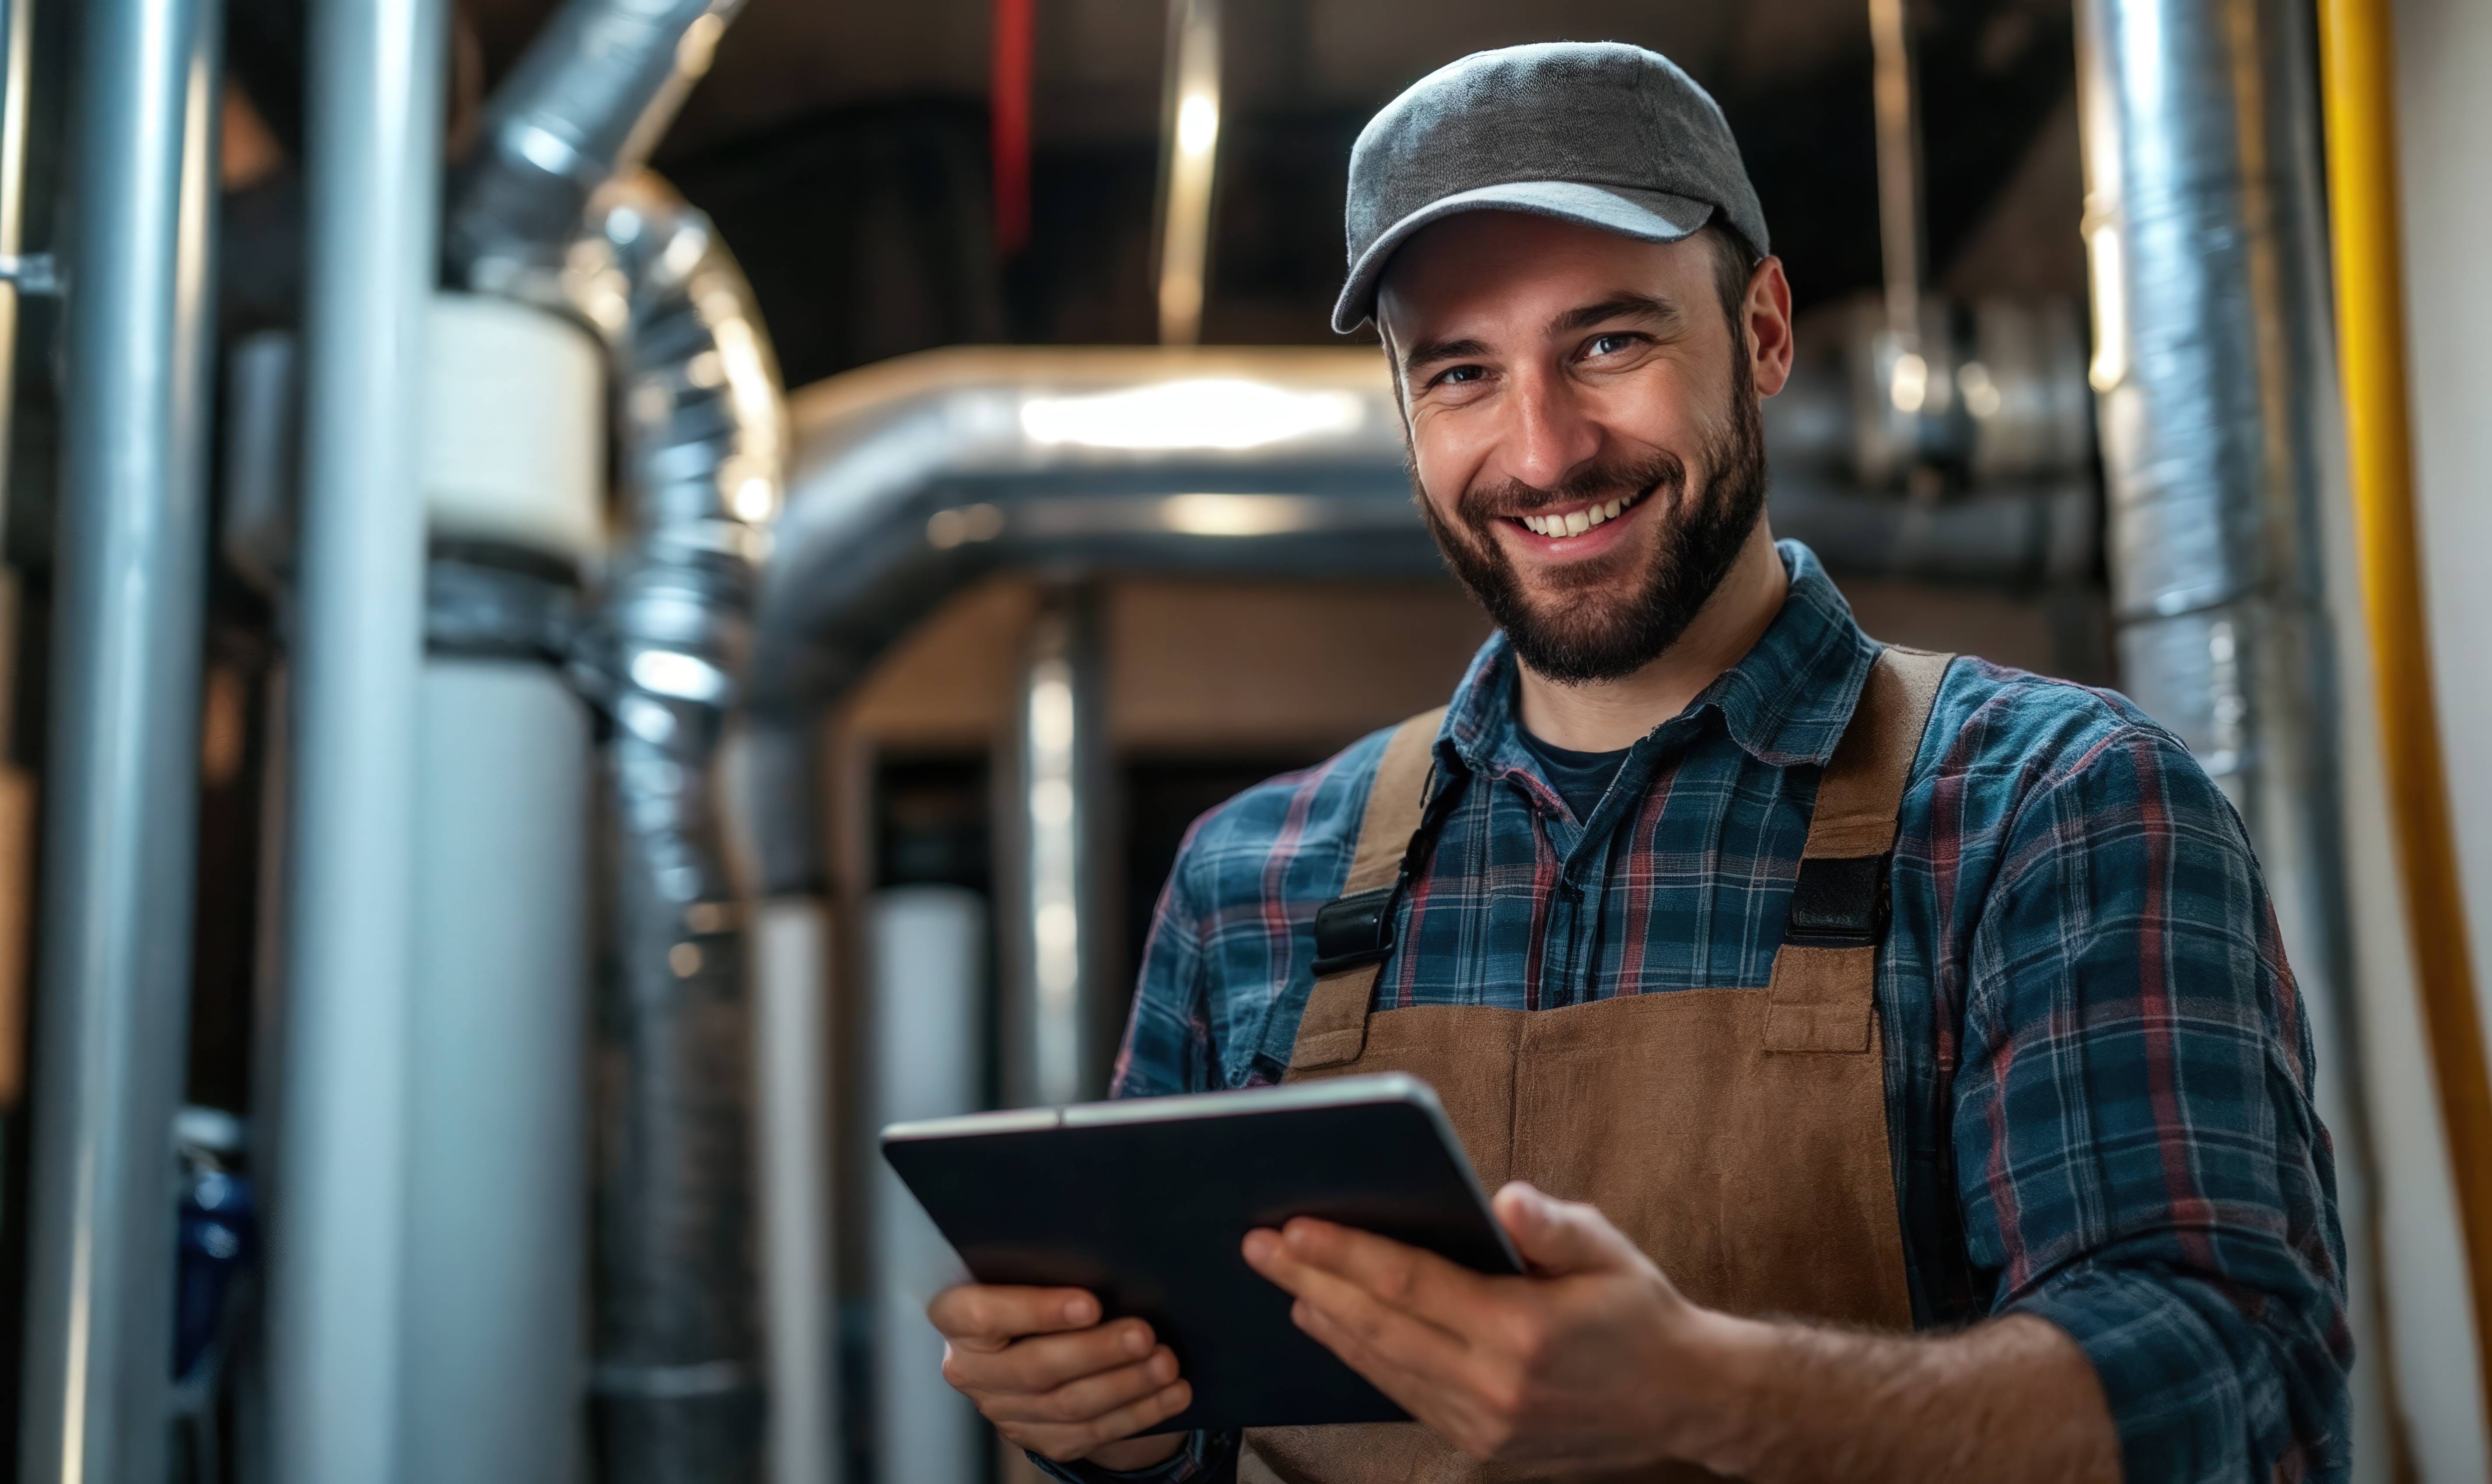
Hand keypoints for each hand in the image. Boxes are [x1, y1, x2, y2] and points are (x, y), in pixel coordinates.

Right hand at [926, 1284, 1191, 1468]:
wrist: (1032, 1340)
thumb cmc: (1036, 1287)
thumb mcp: (1027, 1270)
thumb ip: (1048, 1266)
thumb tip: (1112, 1254)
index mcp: (957, 1318)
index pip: (983, 1316)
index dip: (1035, 1311)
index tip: (1091, 1303)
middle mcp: (971, 1370)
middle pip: (1035, 1367)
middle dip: (1097, 1352)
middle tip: (1144, 1334)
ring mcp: (1003, 1411)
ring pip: (1067, 1406)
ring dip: (1126, 1385)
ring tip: (1166, 1363)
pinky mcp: (1037, 1438)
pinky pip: (1091, 1433)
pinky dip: (1138, 1413)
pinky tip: (1172, 1393)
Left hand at [1241, 1181, 1745, 1466]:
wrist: (1682, 1401)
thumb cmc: (1639, 1312)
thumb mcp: (1609, 1252)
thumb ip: (1553, 1227)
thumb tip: (1505, 1199)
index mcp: (1522, 1331)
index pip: (1409, 1285)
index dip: (1346, 1254)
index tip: (1294, 1227)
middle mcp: (1495, 1387)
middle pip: (1378, 1327)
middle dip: (1311, 1282)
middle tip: (1258, 1247)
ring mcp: (1484, 1426)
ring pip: (1383, 1367)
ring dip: (1327, 1323)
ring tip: (1284, 1283)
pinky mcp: (1482, 1447)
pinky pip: (1406, 1396)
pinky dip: (1363, 1359)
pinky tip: (1335, 1327)